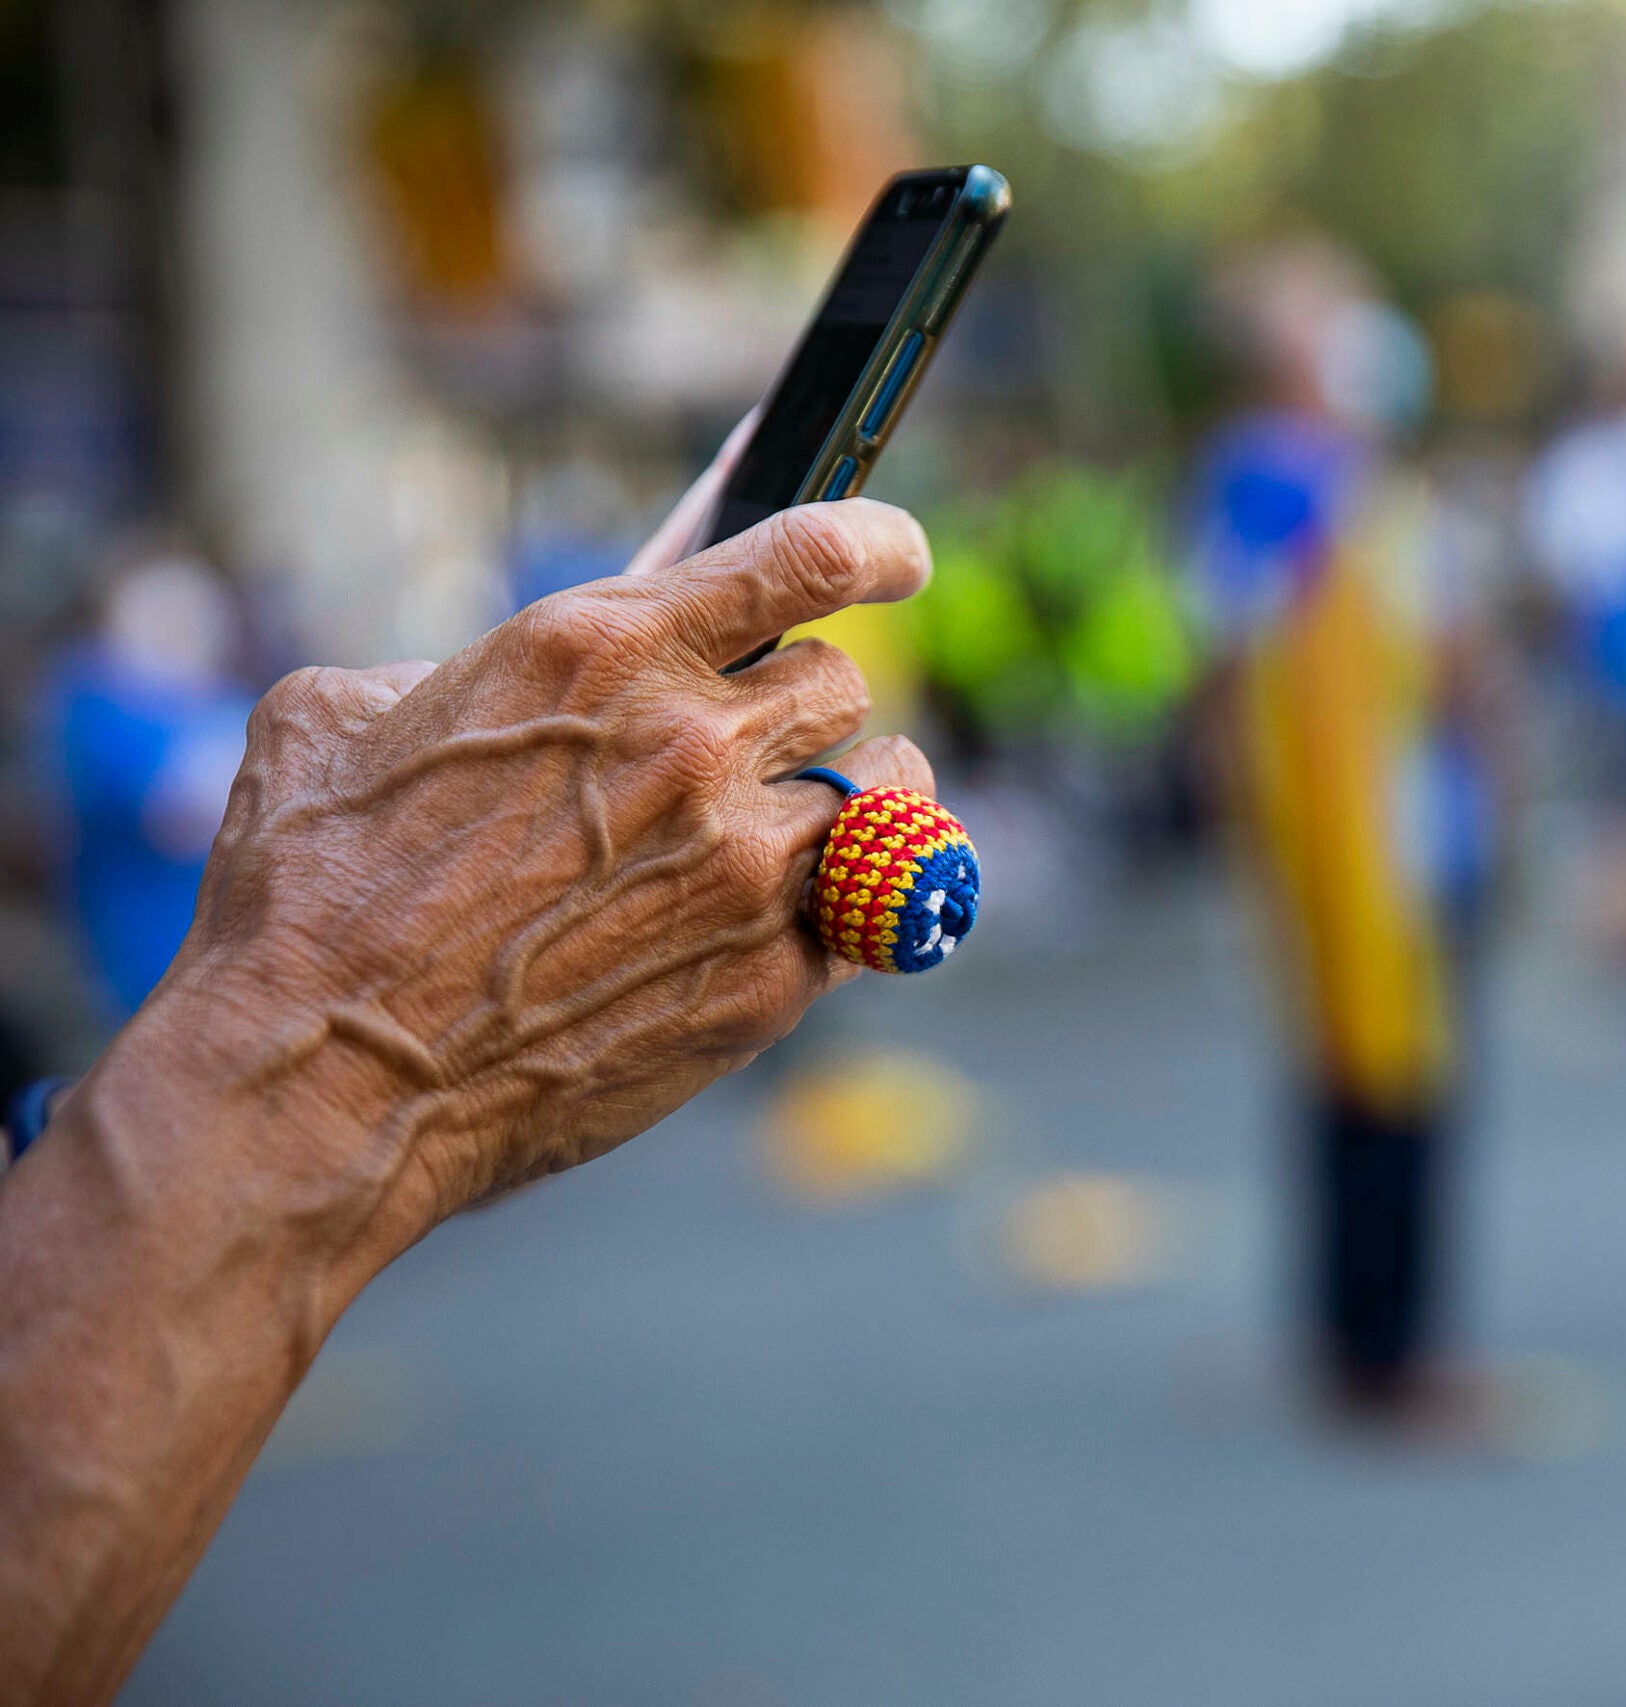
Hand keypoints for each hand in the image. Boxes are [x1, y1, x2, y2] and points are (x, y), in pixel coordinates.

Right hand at [165, 491, 932, 1238]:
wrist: (328, 1082)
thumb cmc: (310, 901)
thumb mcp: (344, 722)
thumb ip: (454, 671)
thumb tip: (499, 675)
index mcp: (598, 650)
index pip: (807, 557)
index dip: (875, 545)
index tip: (900, 555)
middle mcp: (692, 743)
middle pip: (841, 683)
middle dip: (803, 706)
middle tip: (755, 746)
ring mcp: (744, 866)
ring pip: (890, 789)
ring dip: (852, 801)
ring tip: (795, 828)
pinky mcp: (772, 978)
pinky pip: (877, 908)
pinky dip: (853, 902)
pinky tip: (799, 913)